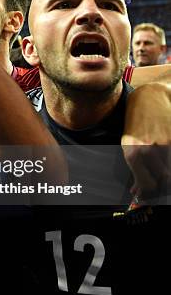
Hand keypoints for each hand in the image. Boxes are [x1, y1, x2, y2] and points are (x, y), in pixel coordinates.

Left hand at [122, 82, 170, 199]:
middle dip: (162, 185)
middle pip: (163, 180)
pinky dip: (170, 161)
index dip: (151, 193)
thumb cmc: (136, 124)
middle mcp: (148, 150)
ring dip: (166, 171)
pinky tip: (166, 157)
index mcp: (132, 154)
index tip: (151, 194)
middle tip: (160, 183)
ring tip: (162, 167)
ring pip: (170, 171)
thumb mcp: (129, 145)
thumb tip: (136, 191)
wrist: (149, 99)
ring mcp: (164, 144)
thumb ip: (134, 169)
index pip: (147, 185)